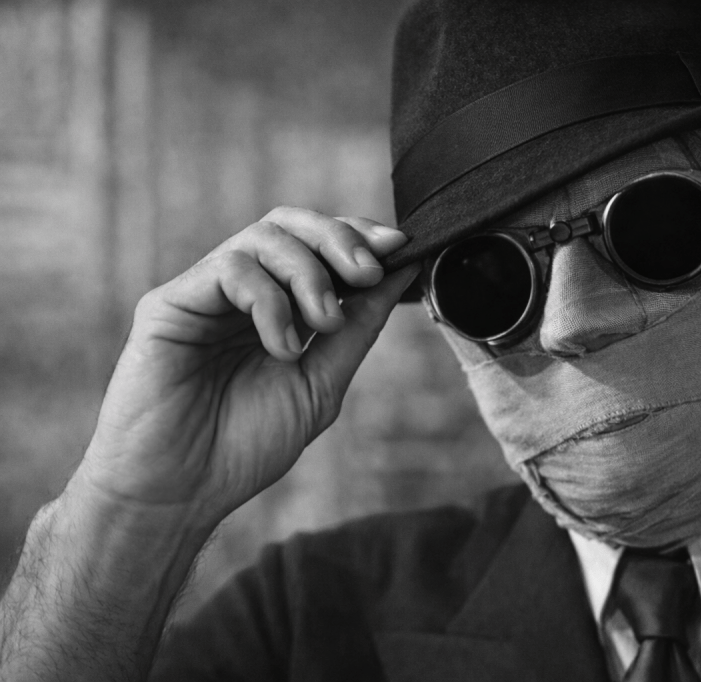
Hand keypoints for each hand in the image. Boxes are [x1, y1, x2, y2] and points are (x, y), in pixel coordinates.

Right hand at [73, 206, 418, 525]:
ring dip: (310, 273)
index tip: (399, 247)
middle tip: (369, 271)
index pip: (317, 246)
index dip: (358, 236)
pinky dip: (269, 301)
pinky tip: (282, 346)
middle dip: (339, 237)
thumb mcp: (322, 383)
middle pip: (290, 224)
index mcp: (277, 308)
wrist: (179, 494)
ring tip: (325, 323)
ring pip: (263, 237)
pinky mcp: (169, 303)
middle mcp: (239, 292)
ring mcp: (204, 294)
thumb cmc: (244, 446)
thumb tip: (403, 271)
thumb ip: (358, 327)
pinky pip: (229, 269)